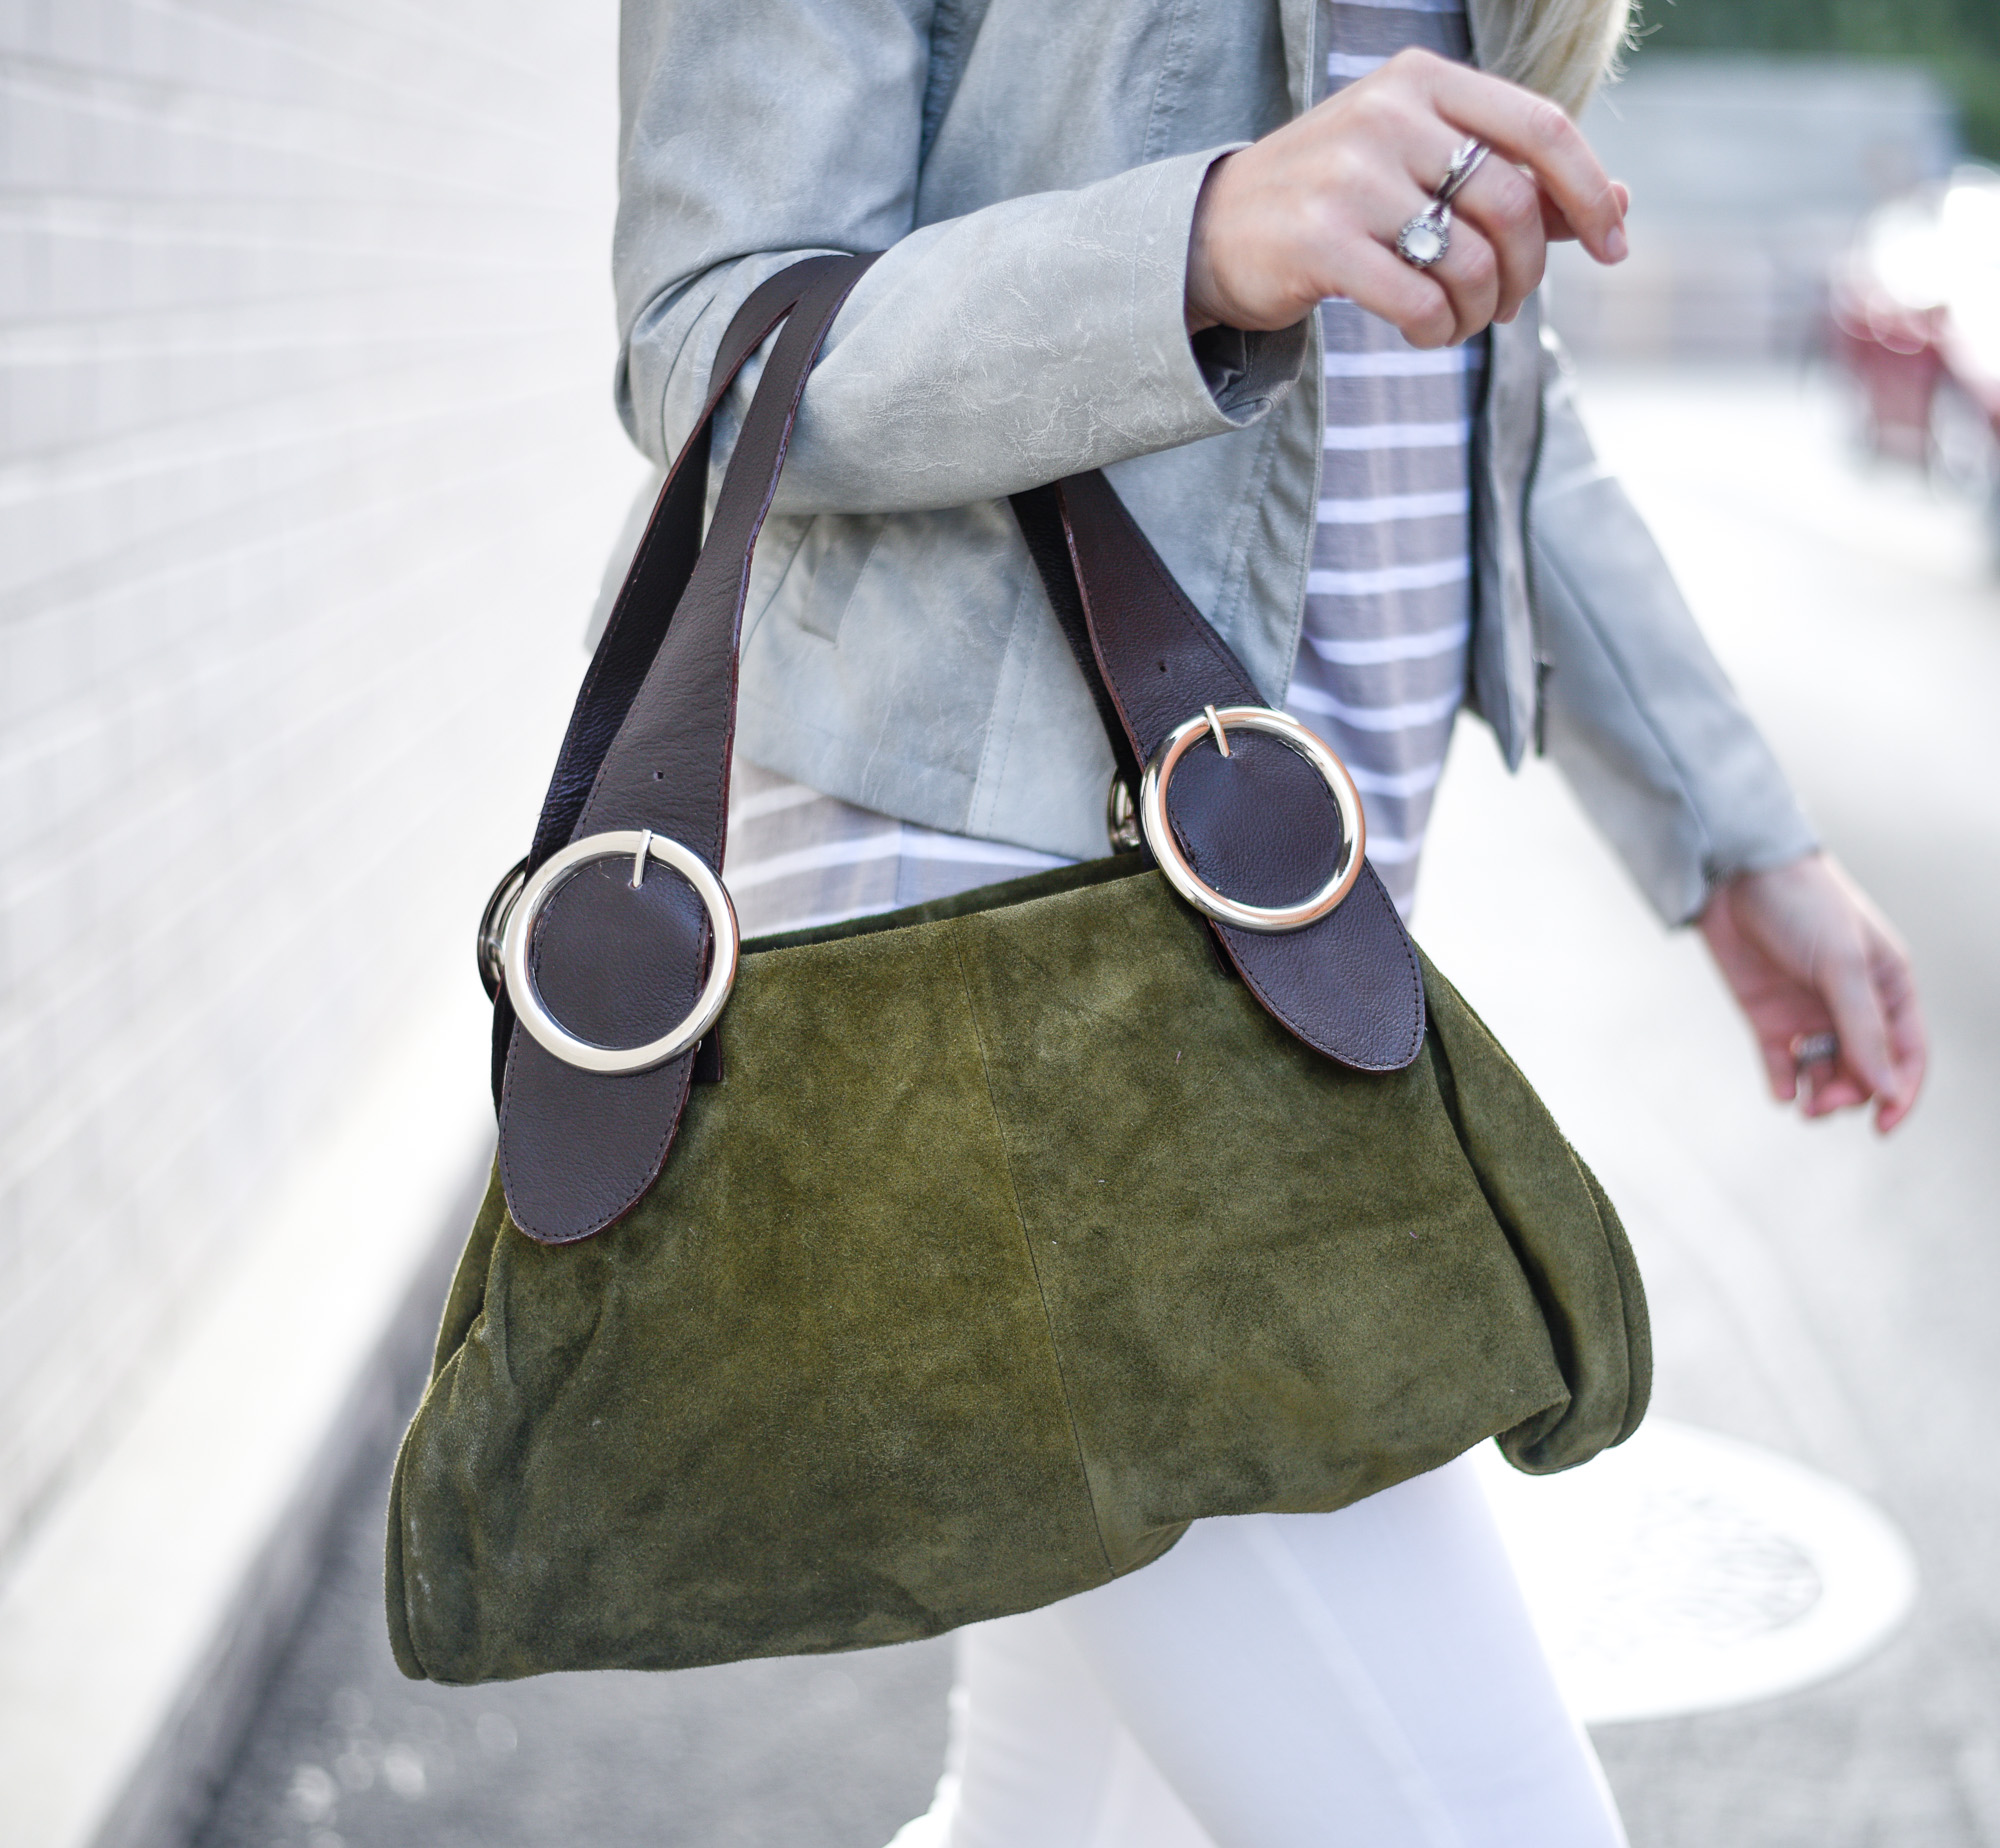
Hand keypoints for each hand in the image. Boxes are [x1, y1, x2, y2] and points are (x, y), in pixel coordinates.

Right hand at [1185, 48, 1628, 348]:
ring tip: (1462, 322)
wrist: (1212, 234)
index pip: (1542, 129)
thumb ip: (1514, 182)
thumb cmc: (1335, 201)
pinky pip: (1420, 301)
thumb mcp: (1422, 169)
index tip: (1615, 247)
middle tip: (1510, 305)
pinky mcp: (1320, 241)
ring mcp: (1350, 177)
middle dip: (1528, 272)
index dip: (1591, 194)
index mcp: (1422, 80)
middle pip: (1512, 204)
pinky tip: (1427, 333)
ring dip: (1482, 311)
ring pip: (1470, 261)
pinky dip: (1439, 331)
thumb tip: (1619, 206)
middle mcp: (1388, 115)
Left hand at [1698, 853, 1926, 1132]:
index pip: (1907, 1053)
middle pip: (1864, 1071)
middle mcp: (1853, 1005)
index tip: (1884, 1128)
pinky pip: (1782, 1065)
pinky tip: (1781, 1092)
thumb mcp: (1841, 966)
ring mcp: (1809, 1013)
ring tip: (1804, 1105)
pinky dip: (1784, 1084)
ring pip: (1824, 1074)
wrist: (1733, 875)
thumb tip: (1886, 1090)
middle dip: (1850, 1095)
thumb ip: (1862, 1028)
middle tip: (1823, 1104)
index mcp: (1888, 987)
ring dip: (1819, 1096)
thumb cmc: (1802, 906)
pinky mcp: (1768, 1017)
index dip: (1901, 1093)